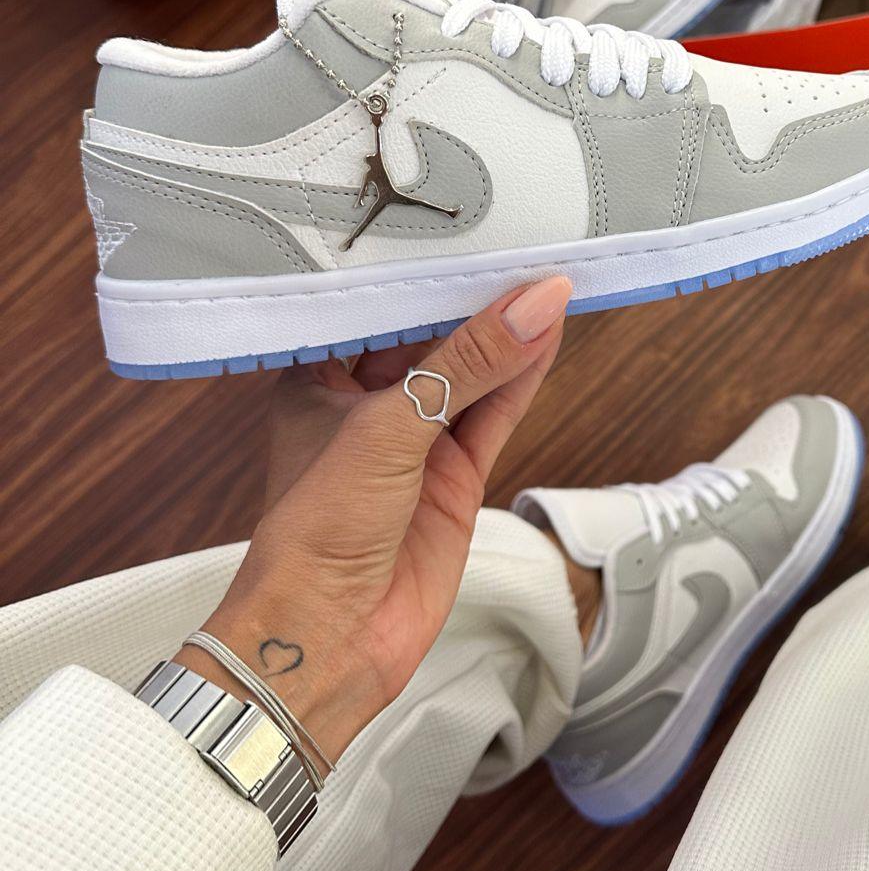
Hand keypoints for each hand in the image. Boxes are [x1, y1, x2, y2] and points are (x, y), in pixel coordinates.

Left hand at [176, 276, 571, 760]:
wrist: (327, 641)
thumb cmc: (314, 532)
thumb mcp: (389, 428)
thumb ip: (469, 364)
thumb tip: (536, 302)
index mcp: (318, 380)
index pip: (376, 309)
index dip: (419, 272)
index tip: (465, 228)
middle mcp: (365, 407)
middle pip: (431, 338)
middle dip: (472, 299)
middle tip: (522, 243)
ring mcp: (415, 444)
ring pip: (471, 375)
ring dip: (507, 336)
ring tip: (551, 278)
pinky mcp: (454, 479)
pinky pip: (495, 415)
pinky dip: (523, 379)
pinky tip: (548, 334)